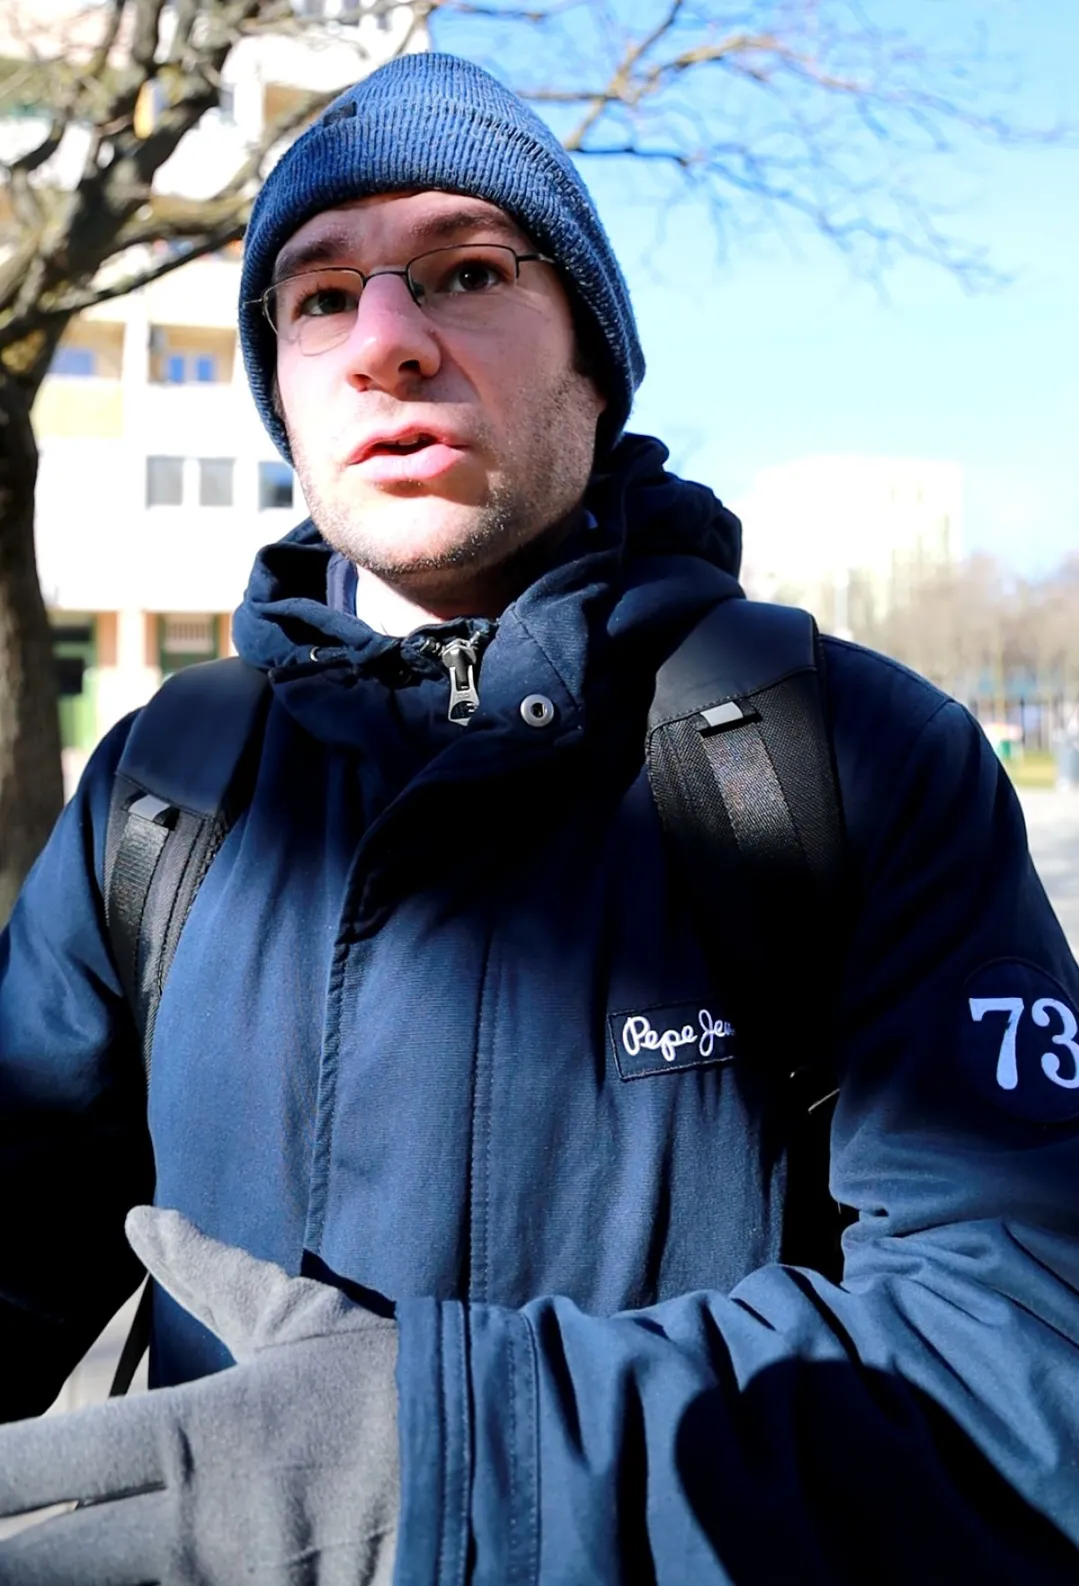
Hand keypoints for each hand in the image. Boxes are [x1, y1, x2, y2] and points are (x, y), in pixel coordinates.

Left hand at [0, 1208, 398, 1584]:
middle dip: (2, 1553)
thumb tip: (139, 1217)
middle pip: (48, 1566)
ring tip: (43, 1551)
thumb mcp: (295, 1319)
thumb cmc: (385, 1385)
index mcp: (198, 1437)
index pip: (54, 1459)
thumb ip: (206, 1273)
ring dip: (68, 1584)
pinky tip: (117, 1582)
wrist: (493, 1470)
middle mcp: (198, 1532)